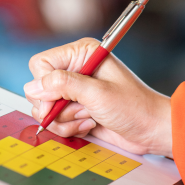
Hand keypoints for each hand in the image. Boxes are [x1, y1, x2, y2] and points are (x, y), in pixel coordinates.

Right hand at [23, 38, 172, 157]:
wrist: (151, 130)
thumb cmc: (134, 107)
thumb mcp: (97, 93)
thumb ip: (62, 85)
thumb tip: (33, 87)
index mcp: (81, 54)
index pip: (41, 64)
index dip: (44, 84)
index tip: (56, 101)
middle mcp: (75, 69)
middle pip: (38, 88)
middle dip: (56, 106)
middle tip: (82, 109)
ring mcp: (74, 91)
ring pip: (44, 107)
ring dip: (64, 119)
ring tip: (89, 117)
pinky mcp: (74, 109)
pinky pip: (54, 120)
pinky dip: (68, 127)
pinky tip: (89, 125)